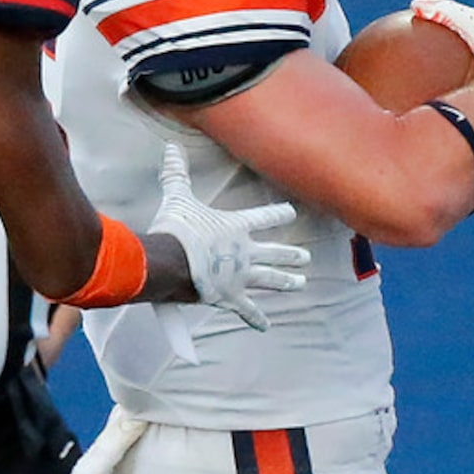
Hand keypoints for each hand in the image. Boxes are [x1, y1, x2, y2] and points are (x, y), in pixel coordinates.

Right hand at [150, 143, 308, 332]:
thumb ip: (177, 174)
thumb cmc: (174, 229)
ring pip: (271, 280)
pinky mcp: (230, 298)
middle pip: (275, 252)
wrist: (168, 262)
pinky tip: (266, 325)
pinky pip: (247, 310)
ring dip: (287, 282)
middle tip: (305, 257)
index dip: (279, 214)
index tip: (291, 213)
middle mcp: (245, 252)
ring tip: (301, 283)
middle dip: (291, 255)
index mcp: (236, 227)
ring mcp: (241, 277)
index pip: (265, 217)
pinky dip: (255, 318)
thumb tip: (169, 148)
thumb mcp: (177, 197)